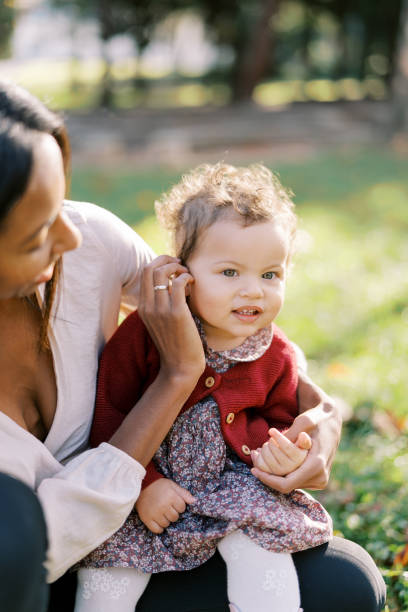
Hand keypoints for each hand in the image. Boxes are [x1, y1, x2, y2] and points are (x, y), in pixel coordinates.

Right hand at [136, 478, 195, 533]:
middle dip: (173, 513)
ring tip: (162, 512)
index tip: (174, 502)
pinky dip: (159, 527)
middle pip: (175, 517)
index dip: (179, 505)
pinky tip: (158, 520)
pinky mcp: (146, 519)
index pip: (182, 508)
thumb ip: (184, 493)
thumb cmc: (159, 486)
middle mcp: (163, 506)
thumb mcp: (173, 485)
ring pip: (166, 524)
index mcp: (171, 496)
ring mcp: (154, 513)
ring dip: (166, 520)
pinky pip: (157, 530)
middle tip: (167, 507)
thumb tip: (195, 501)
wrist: (142, 486)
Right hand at [137, 255, 204, 380]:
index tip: (174, 266)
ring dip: (177, 267)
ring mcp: (161, 310)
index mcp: (143, 308)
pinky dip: (186, 277)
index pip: (144, 273)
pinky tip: (193, 283)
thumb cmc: (176, 345)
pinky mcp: (176, 313)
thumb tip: (174, 284)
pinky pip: (178, 283)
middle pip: (149, 268)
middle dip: (166, 259)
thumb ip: (162, 305)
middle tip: (181, 264)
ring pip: (162, 273)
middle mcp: (148, 307)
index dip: (160, 263)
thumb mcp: (162, 323)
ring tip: (187, 274)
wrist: (179, 367)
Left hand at [251, 371, 341, 493]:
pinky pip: (295, 481)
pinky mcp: (317, 480)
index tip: (253, 469)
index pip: (286, 484)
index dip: (267, 479)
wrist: (332, 422)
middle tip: (254, 456)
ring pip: (289, 484)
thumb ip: (290, 435)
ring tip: (260, 455)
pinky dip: (282, 472)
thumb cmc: (316, 418)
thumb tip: (272, 444)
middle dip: (268, 474)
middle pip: (285, 485)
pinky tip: (271, 460)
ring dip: (274, 473)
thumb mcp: (303, 421)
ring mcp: (320, 481)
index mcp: (316, 465)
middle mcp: (320, 477)